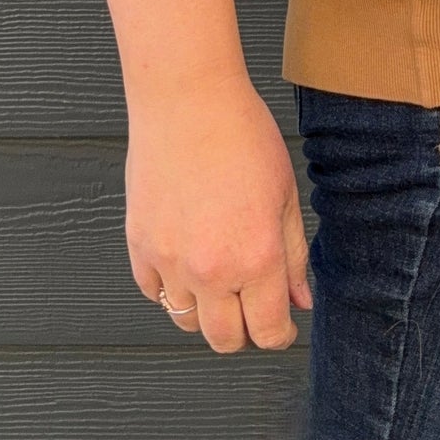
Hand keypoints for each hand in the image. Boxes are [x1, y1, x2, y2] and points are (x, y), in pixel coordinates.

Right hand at [125, 73, 312, 354]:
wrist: (188, 100)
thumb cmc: (242, 136)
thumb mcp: (285, 195)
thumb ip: (294, 255)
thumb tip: (299, 300)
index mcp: (258, 259)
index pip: (269, 332)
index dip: (279, 332)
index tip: (280, 322)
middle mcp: (212, 269)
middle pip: (224, 340)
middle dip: (243, 331)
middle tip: (249, 304)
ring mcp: (170, 260)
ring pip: (185, 321)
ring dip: (204, 309)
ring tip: (216, 277)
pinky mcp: (139, 244)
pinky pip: (153, 291)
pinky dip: (169, 286)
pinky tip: (185, 259)